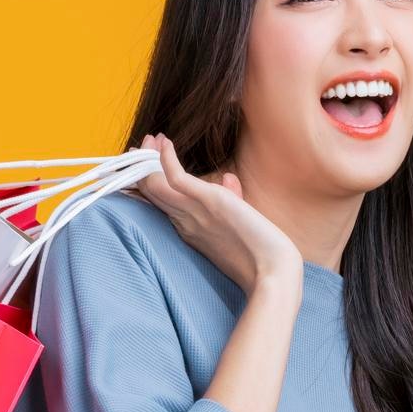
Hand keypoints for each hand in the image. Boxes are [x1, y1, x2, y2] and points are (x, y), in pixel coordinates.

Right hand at [128, 133, 302, 295]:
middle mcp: (184, 220)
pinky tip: (165, 143)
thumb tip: (227, 177)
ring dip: (148, 159)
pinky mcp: (208, 201)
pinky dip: (166, 160)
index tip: (147, 160)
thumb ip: (231, 198)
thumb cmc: (260, 252)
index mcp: (188, 228)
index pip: (158, 203)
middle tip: (139, 147)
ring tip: (149, 140)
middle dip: (141, 167)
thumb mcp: (239, 219)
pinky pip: (175, 178)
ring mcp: (193, 212)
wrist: (273, 271)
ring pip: (154, 184)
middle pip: (150, 192)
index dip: (148, 181)